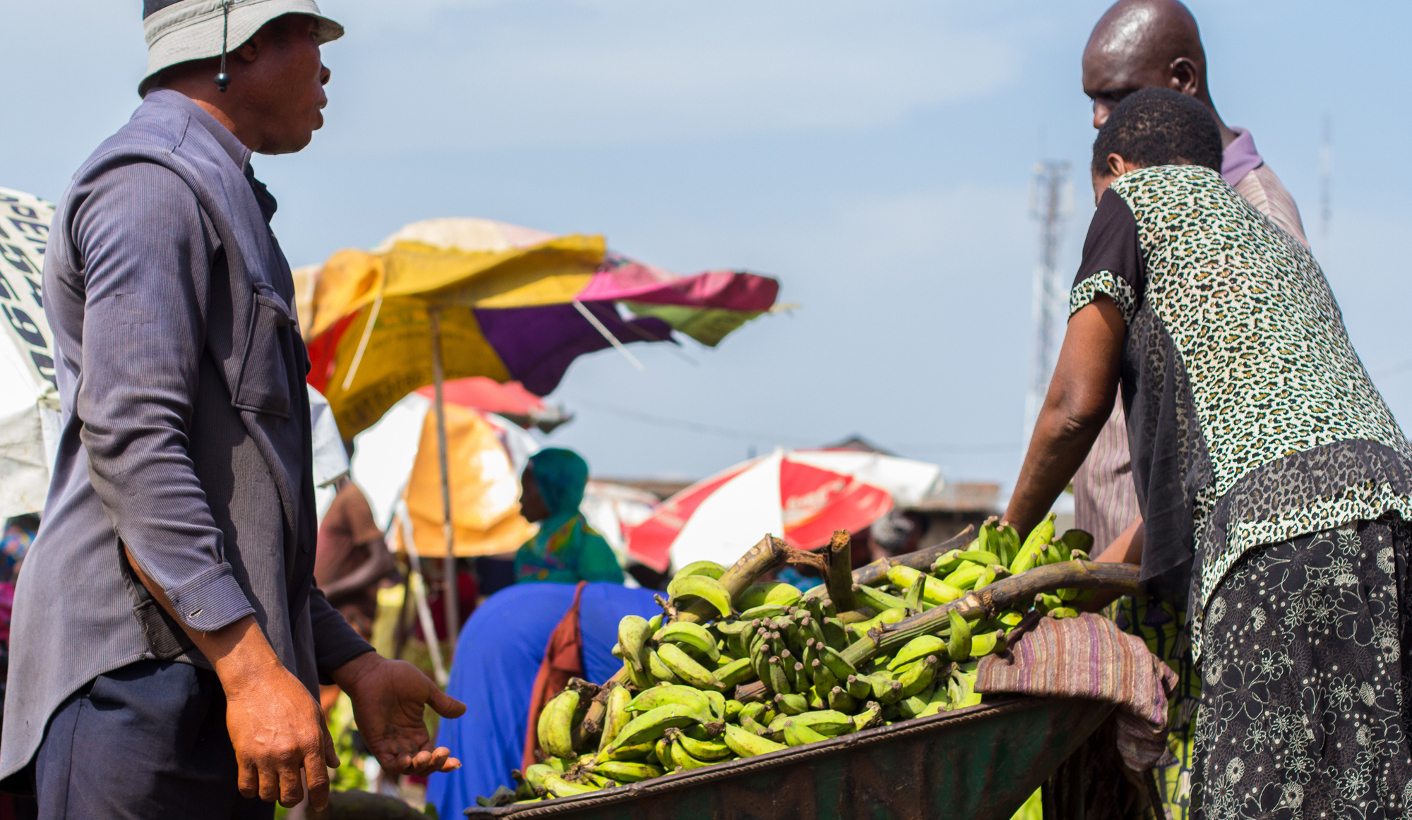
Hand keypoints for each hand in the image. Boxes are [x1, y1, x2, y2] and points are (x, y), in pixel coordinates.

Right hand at [225, 660, 338, 810]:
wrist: (257, 680)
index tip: (320, 806)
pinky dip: (251, 790)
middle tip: (292, 792)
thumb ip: (326, 742)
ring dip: (272, 794)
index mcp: (310, 742)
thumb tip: (334, 765)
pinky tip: (256, 781)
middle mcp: (288, 753)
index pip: (318, 782)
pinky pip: (246, 787)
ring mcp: (264, 756)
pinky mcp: (243, 755)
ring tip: (274, 784)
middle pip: (291, 795)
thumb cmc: (290, 694)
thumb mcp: (315, 714)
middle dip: (294, 798)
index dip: (320, 799)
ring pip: (268, 795)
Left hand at [334, 653, 466, 774]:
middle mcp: (404, 740)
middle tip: (441, 753)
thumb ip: (442, 703)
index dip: (444, 761)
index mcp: (416, 730)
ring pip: (406, 767)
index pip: (432, 754)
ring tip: (424, 756)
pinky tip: (407, 760)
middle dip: (434, 765)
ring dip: (418, 767)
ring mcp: (390, 742)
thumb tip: (464, 710)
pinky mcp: (376, 742)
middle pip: (422, 765)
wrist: (373, 672)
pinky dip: (398, 766)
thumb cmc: (398, 677)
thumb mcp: (426, 690)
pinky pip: (387, 762)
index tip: (456, 760)